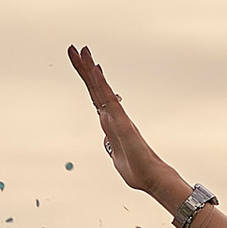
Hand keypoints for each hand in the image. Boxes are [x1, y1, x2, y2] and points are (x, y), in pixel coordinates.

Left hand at [66, 46, 184, 209]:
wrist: (152, 179)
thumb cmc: (136, 170)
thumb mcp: (116, 156)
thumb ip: (111, 145)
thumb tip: (106, 140)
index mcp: (111, 122)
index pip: (97, 96)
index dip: (90, 79)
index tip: (84, 63)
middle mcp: (114, 116)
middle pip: (96, 88)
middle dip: (84, 68)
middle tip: (75, 49)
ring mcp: (118, 118)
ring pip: (101, 89)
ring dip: (90, 69)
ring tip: (82, 51)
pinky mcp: (122, 123)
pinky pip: (108, 99)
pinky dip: (101, 84)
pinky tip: (94, 71)